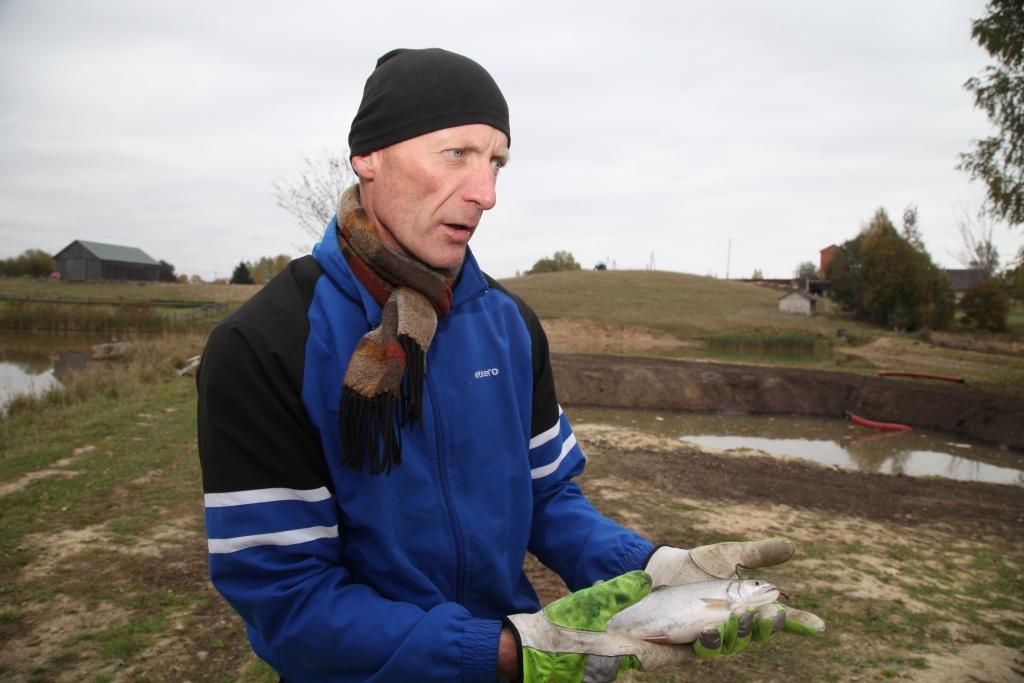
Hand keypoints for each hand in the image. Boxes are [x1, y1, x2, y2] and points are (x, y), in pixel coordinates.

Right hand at [505, 571, 691, 681]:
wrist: (526, 651)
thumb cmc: (559, 629)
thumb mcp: (590, 604)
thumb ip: (619, 591)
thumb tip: (646, 579)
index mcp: (625, 653)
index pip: (667, 654)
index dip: (686, 647)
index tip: (702, 637)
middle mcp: (619, 665)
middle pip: (655, 657)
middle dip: (670, 645)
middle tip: (683, 629)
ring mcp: (604, 668)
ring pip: (637, 656)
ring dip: (650, 643)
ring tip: (658, 626)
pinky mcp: (591, 666)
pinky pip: (619, 655)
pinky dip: (629, 642)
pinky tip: (622, 627)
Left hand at [645, 539, 824, 658]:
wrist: (660, 570)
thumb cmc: (698, 565)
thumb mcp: (729, 556)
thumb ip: (759, 554)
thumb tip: (792, 546)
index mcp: (748, 608)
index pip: (777, 619)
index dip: (799, 624)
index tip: (819, 626)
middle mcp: (733, 627)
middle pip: (757, 635)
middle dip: (764, 627)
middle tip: (767, 614)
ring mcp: (712, 638)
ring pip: (733, 645)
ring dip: (739, 634)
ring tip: (738, 618)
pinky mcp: (689, 645)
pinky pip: (704, 650)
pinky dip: (711, 642)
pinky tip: (710, 630)